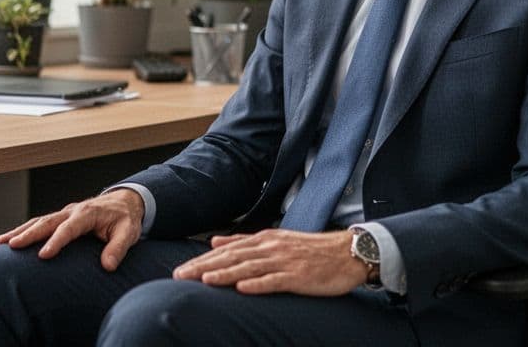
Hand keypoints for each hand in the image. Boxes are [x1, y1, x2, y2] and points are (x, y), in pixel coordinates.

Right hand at [0, 188, 144, 270]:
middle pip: (47, 222)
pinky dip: (25, 229)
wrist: (125, 202)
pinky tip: (10, 239)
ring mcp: (65, 213)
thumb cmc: (125, 219)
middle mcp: (73, 211)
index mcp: (88, 214)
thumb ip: (118, 248)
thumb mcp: (128, 233)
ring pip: (39, 220)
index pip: (69, 229)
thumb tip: (108, 266)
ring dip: (21, 230)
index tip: (43, 255)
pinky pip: (40, 222)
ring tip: (2, 242)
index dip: (56, 241)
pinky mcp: (61, 218)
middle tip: (11, 246)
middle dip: (29, 233)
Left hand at [173, 229, 368, 295]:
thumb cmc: (310, 250)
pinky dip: (258, 284)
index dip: (201, 260)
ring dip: (226, 274)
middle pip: (232, 257)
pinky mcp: (299, 276)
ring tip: (204, 280)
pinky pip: (276, 281)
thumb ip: (244, 241)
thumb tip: (214, 240)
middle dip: (204, 267)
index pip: (226, 251)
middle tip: (180, 276)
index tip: (179, 270)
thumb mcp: (275, 240)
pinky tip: (243, 288)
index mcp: (264, 239)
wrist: (347, 252)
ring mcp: (285, 262)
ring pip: (249, 268)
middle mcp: (271, 248)